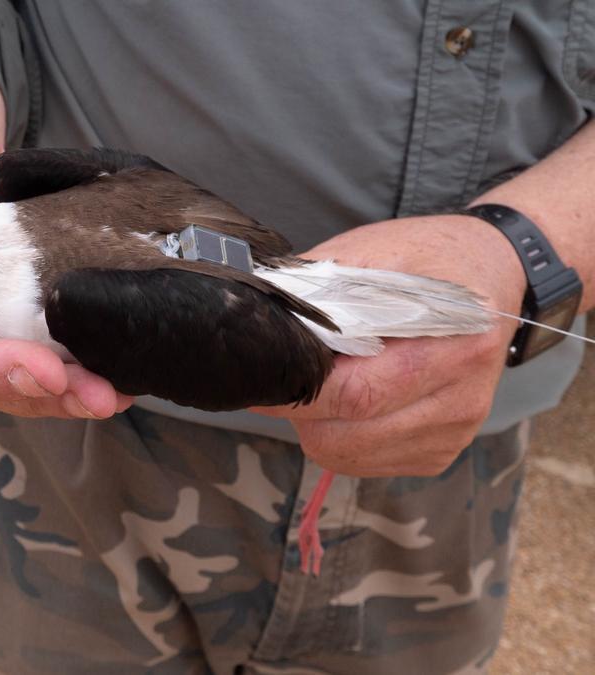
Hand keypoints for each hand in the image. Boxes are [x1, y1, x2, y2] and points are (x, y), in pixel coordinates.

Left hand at [252, 215, 524, 475]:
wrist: (494, 276)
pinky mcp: (441, 451)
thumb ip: (322, 285)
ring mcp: (454, 431)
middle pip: (348, 436)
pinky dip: (342, 438)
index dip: (297, 393)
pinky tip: (348, 402)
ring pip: (350, 456)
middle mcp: (461, 398)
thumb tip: (267, 319)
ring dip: (319, 427)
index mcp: (455, 344)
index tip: (261, 378)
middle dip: (300, 412)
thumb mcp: (378, 250)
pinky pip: (368, 462)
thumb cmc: (431, 261)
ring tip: (324, 383)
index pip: (357, 394)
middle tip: (287, 378)